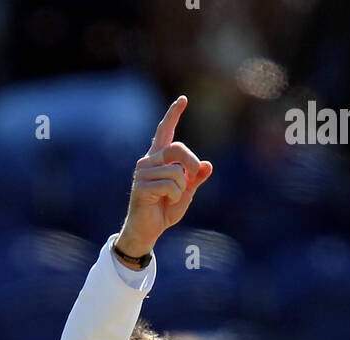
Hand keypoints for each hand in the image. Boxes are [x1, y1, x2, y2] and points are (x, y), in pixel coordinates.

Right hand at [116, 95, 213, 258]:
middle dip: (191, 163)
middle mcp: (149, 161)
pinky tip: (165, 202)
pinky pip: (171, 185)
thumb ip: (195, 179)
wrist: (148, 230)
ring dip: (182, 189)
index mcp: (158, 159)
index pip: (165, 131)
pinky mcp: (142, 186)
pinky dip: (176, 196)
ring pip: (177, 172)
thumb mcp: (185, 193)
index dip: (173, 114)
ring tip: (171, 198)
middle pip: (177, 149)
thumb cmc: (165, 210)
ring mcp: (143, 173)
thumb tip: (208, 165)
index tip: (183, 100)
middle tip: (192, 177)